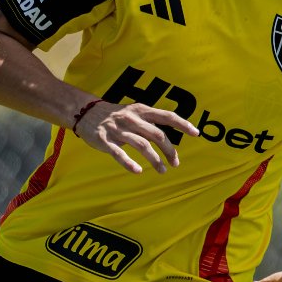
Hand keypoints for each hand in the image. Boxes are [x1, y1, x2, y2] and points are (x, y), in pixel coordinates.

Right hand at [75, 101, 198, 173]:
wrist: (85, 112)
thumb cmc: (116, 115)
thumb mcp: (134, 112)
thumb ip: (150, 122)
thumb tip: (170, 136)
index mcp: (141, 110)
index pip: (166, 115)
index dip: (182, 124)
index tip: (196, 133)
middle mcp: (131, 118)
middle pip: (157, 134)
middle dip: (169, 150)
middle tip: (175, 163)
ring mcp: (118, 129)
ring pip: (142, 145)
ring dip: (155, 160)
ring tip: (163, 171)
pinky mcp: (105, 140)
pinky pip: (119, 153)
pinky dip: (129, 163)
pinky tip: (138, 171)